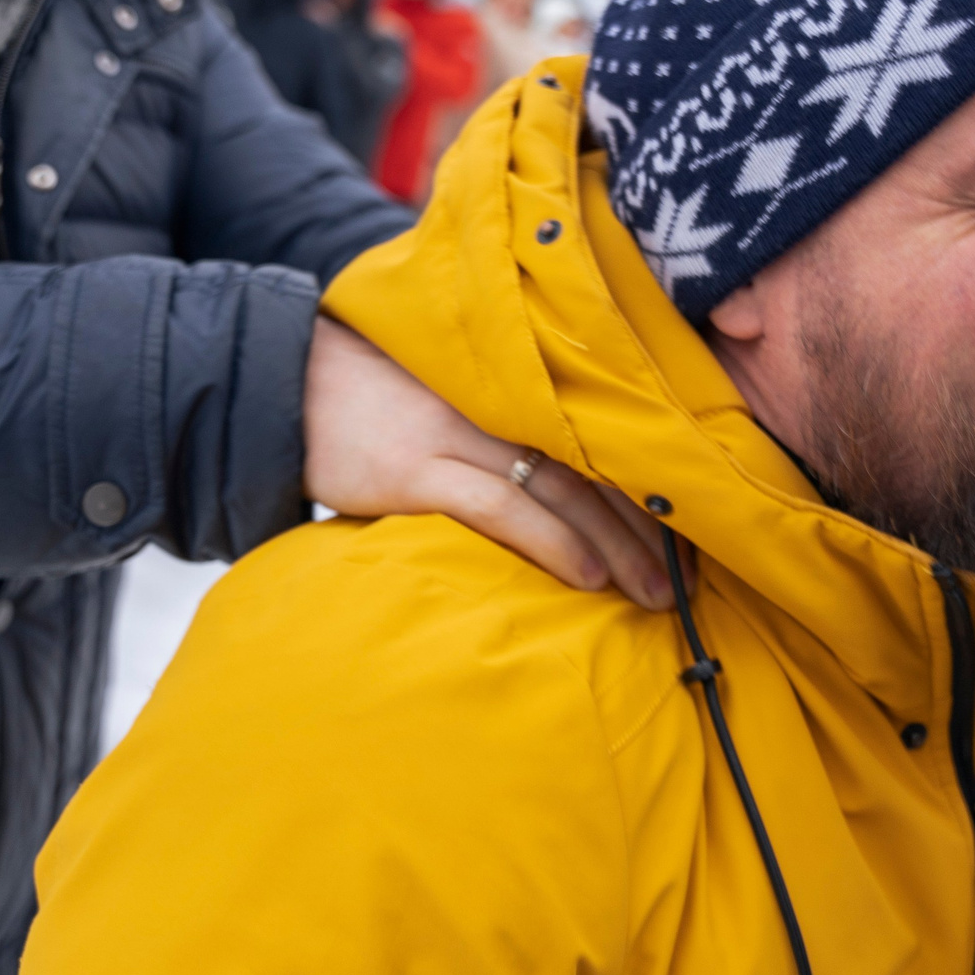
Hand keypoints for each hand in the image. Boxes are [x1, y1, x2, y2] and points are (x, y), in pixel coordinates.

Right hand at [303, 317, 671, 609]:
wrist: (282, 383)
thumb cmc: (370, 392)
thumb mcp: (449, 388)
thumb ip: (504, 418)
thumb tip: (564, 475)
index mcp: (512, 381)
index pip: (600, 431)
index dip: (649, 481)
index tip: (690, 524)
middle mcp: (496, 401)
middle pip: (595, 465)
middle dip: (648, 526)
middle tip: (692, 579)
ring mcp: (455, 434)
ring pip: (563, 490)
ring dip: (617, 546)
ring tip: (656, 593)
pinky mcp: (414, 470)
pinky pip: (501, 508)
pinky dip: (551, 542)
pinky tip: (588, 576)